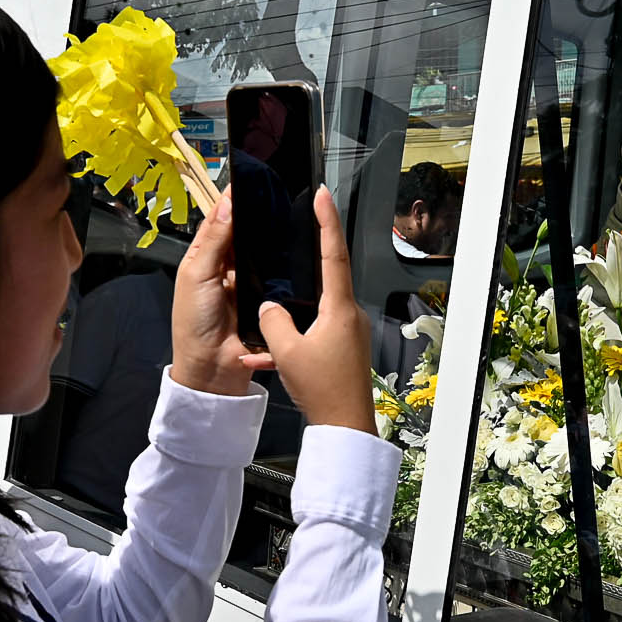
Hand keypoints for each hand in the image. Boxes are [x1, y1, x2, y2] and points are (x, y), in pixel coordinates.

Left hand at [169, 190, 270, 396]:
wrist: (212, 367)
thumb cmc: (194, 323)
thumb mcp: (197, 275)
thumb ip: (214, 240)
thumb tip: (228, 204)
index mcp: (205, 257)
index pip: (220, 220)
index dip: (233, 201)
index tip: (250, 180)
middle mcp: (228, 266)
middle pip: (245, 234)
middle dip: (257, 218)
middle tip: (276, 195)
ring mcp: (250, 282)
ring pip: (264, 253)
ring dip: (272, 242)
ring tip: (289, 219)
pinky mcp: (268, 298)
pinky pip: (279, 277)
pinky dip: (285, 268)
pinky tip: (295, 254)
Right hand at [257, 187, 374, 432]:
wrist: (346, 426)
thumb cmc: (322, 389)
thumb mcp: (288, 352)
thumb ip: (274, 320)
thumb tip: (270, 304)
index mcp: (339, 308)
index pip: (333, 253)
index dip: (327, 221)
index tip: (321, 195)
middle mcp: (350, 313)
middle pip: (330, 272)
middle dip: (314, 248)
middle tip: (302, 219)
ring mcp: (351, 329)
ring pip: (324, 299)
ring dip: (304, 290)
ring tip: (287, 270)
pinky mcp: (347, 344)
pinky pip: (323, 320)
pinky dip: (304, 317)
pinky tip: (285, 331)